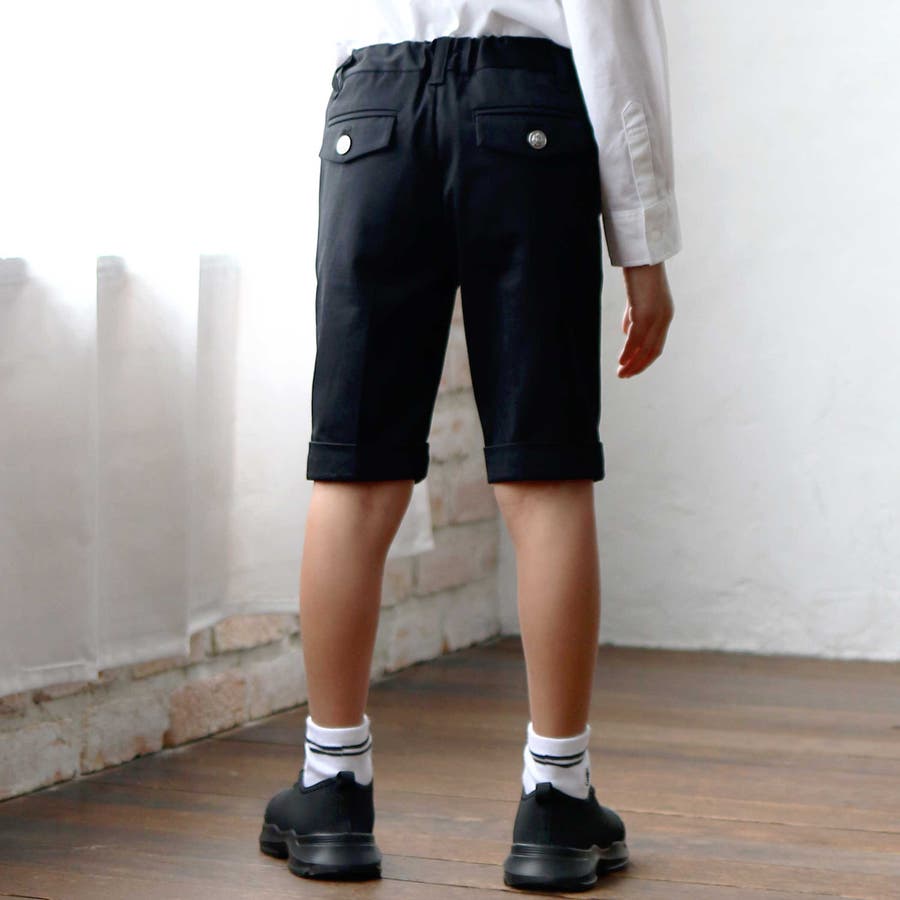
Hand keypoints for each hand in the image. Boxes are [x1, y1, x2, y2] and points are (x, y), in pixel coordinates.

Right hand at [617, 262, 673, 377]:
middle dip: (639, 366)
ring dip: (632, 363)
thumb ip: (633, 317)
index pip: (656, 344)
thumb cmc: (638, 273)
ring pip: (645, 348)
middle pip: (653, 350)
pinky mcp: (646, 314)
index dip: (644, 359)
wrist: (642, 256)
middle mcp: (664, 318)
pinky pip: (636, 339)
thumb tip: (628, 334)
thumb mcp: (636, 299)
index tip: (631, 368)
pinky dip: (628, 352)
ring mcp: (656, 317)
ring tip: (621, 374)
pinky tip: (620, 361)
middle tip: (624, 375)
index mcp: (664, 314)